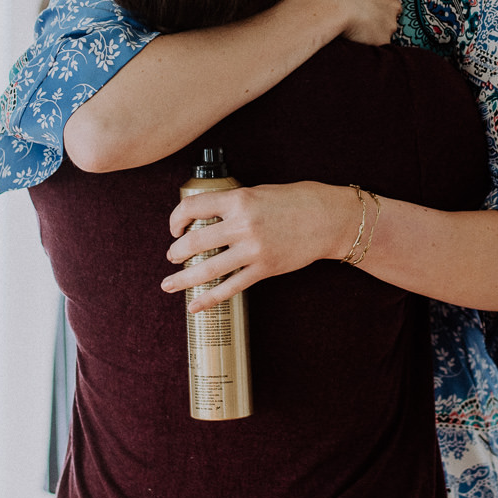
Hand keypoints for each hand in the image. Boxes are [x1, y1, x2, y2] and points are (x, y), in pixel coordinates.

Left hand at [161, 181, 359, 310]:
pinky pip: (230, 287)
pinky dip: (209, 299)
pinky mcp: (263, 269)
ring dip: (183, 279)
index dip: (176, 219)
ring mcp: (253, 250)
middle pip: (194, 242)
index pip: (193, 208)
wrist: (328, 218)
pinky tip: (195, 305)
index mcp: (239, 200)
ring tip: (169, 284)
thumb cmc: (296, 201)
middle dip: (177, 252)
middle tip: (172, 256)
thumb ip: (233, 204)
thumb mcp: (259, 192)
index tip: (175, 227)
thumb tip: (208, 216)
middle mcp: (243, 225)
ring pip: (207, 269)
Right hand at [303, 0, 397, 45]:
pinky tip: (352, 42)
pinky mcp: (382, 39)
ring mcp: (389, 22)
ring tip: (352, 34)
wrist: (330, 3)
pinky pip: (375, 46)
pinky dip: (365, 46)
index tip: (363, 13)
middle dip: (377, 22)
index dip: (374, 8)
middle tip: (359, 25)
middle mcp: (391, 4)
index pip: (385, 0)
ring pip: (383, 33)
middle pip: (389, 17)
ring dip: (371, 35)